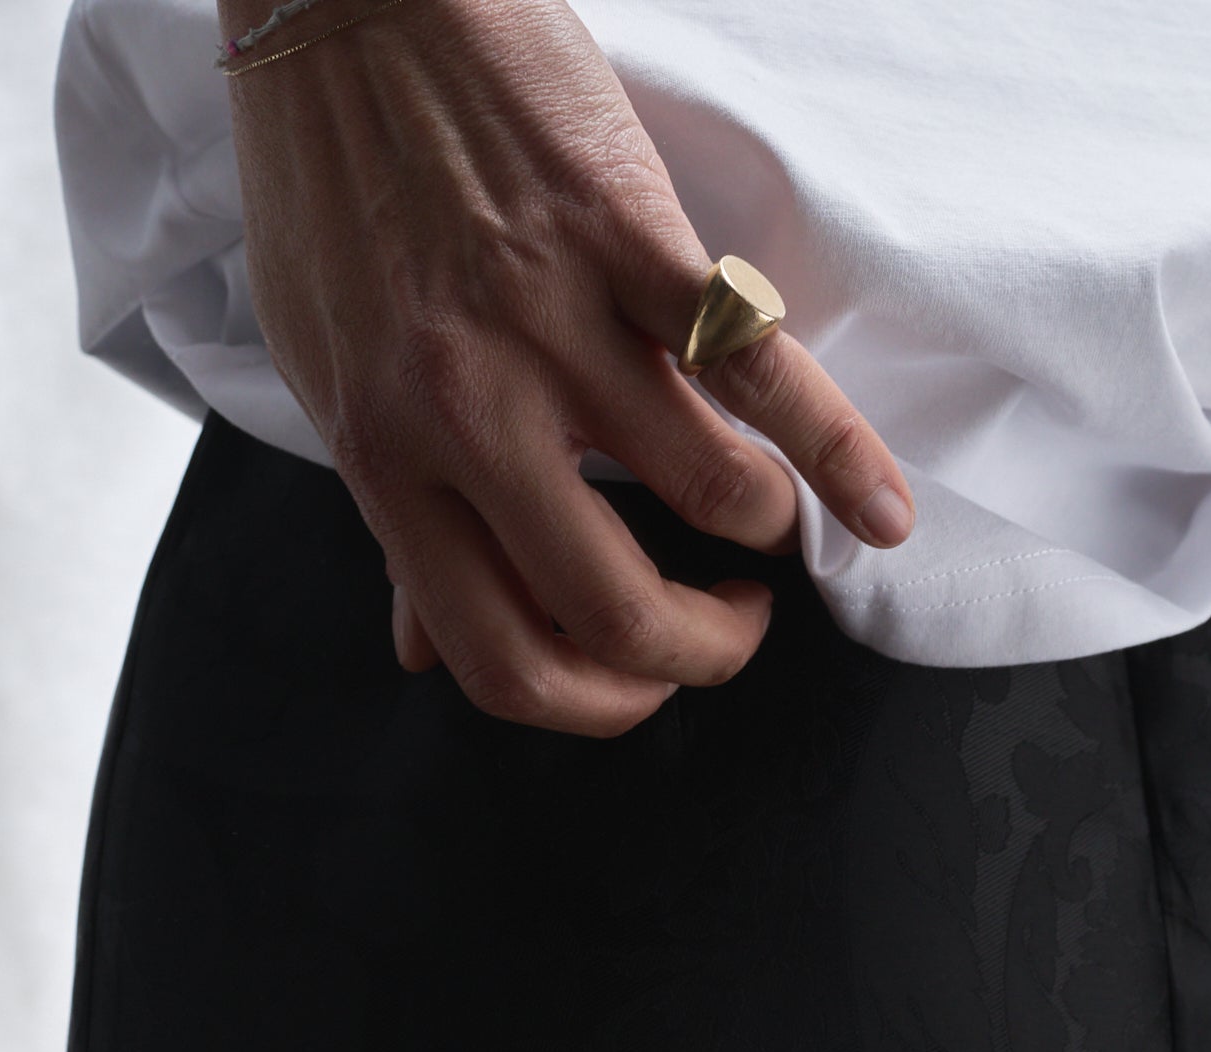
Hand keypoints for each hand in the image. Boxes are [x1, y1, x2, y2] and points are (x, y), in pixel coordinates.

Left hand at [225, 0, 912, 737]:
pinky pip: (757, 368)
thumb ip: (389, 515)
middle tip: (728, 627)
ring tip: (763, 521)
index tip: (638, 681)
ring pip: (707, 495)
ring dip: (762, 532)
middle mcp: (465, 410)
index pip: (501, 659)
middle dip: (700, 651)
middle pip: (613, 610)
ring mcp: (549, 321)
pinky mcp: (625, 235)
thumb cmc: (331, 186)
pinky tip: (882, 508)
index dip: (594, 705)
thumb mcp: (328, 374)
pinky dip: (840, 451)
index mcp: (384, 460)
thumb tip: (417, 650)